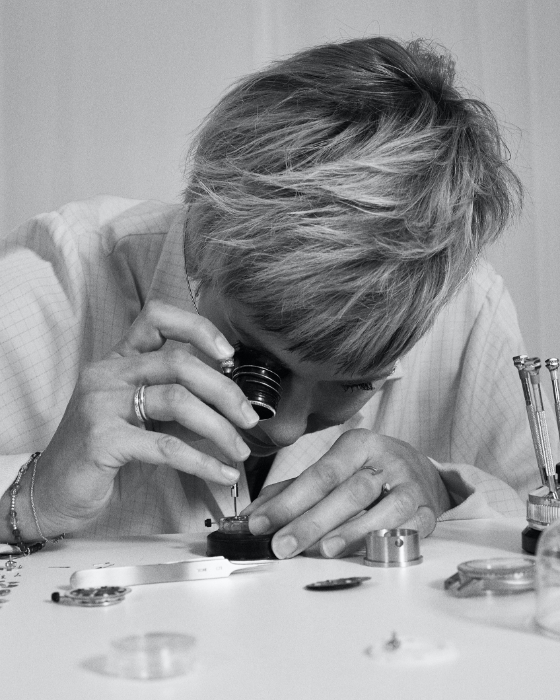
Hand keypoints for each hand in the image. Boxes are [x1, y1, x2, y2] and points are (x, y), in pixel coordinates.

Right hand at [30, 300, 259, 535]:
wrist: (53, 492)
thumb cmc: (104, 453)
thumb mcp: (142, 418)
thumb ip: (177, 403)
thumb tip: (230, 402)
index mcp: (117, 360)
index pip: (157, 317)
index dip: (198, 327)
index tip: (230, 355)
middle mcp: (107, 374)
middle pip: (180, 362)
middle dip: (225, 391)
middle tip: (250, 419)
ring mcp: (101, 404)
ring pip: (177, 400)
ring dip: (220, 428)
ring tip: (240, 451)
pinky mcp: (102, 439)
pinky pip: (166, 446)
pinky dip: (203, 462)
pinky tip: (223, 473)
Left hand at [242, 429, 450, 558]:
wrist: (420, 470)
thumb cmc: (366, 471)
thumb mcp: (333, 470)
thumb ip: (292, 491)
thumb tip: (253, 516)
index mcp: (358, 444)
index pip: (321, 473)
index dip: (289, 500)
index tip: (260, 523)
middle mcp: (386, 461)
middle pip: (349, 491)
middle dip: (312, 522)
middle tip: (282, 546)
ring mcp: (411, 485)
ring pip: (384, 509)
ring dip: (351, 532)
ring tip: (321, 551)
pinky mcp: (429, 511)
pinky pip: (410, 528)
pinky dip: (388, 541)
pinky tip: (367, 553)